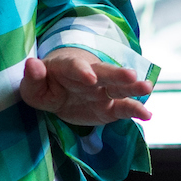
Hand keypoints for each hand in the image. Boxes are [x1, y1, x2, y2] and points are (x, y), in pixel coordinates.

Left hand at [21, 48, 153, 126]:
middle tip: (131, 75)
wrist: (62, 91)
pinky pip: (124, 108)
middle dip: (117, 74)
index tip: (90, 77)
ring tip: (147, 87)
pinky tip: (147, 115)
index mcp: (70, 67)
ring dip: (133, 87)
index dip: (83, 71)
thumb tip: (32, 64)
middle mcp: (92, 76)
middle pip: (106, 73)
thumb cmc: (47, 85)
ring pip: (120, 88)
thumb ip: (33, 77)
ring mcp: (103, 91)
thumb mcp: (33, 86)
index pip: (76, 67)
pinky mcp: (111, 108)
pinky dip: (136, 111)